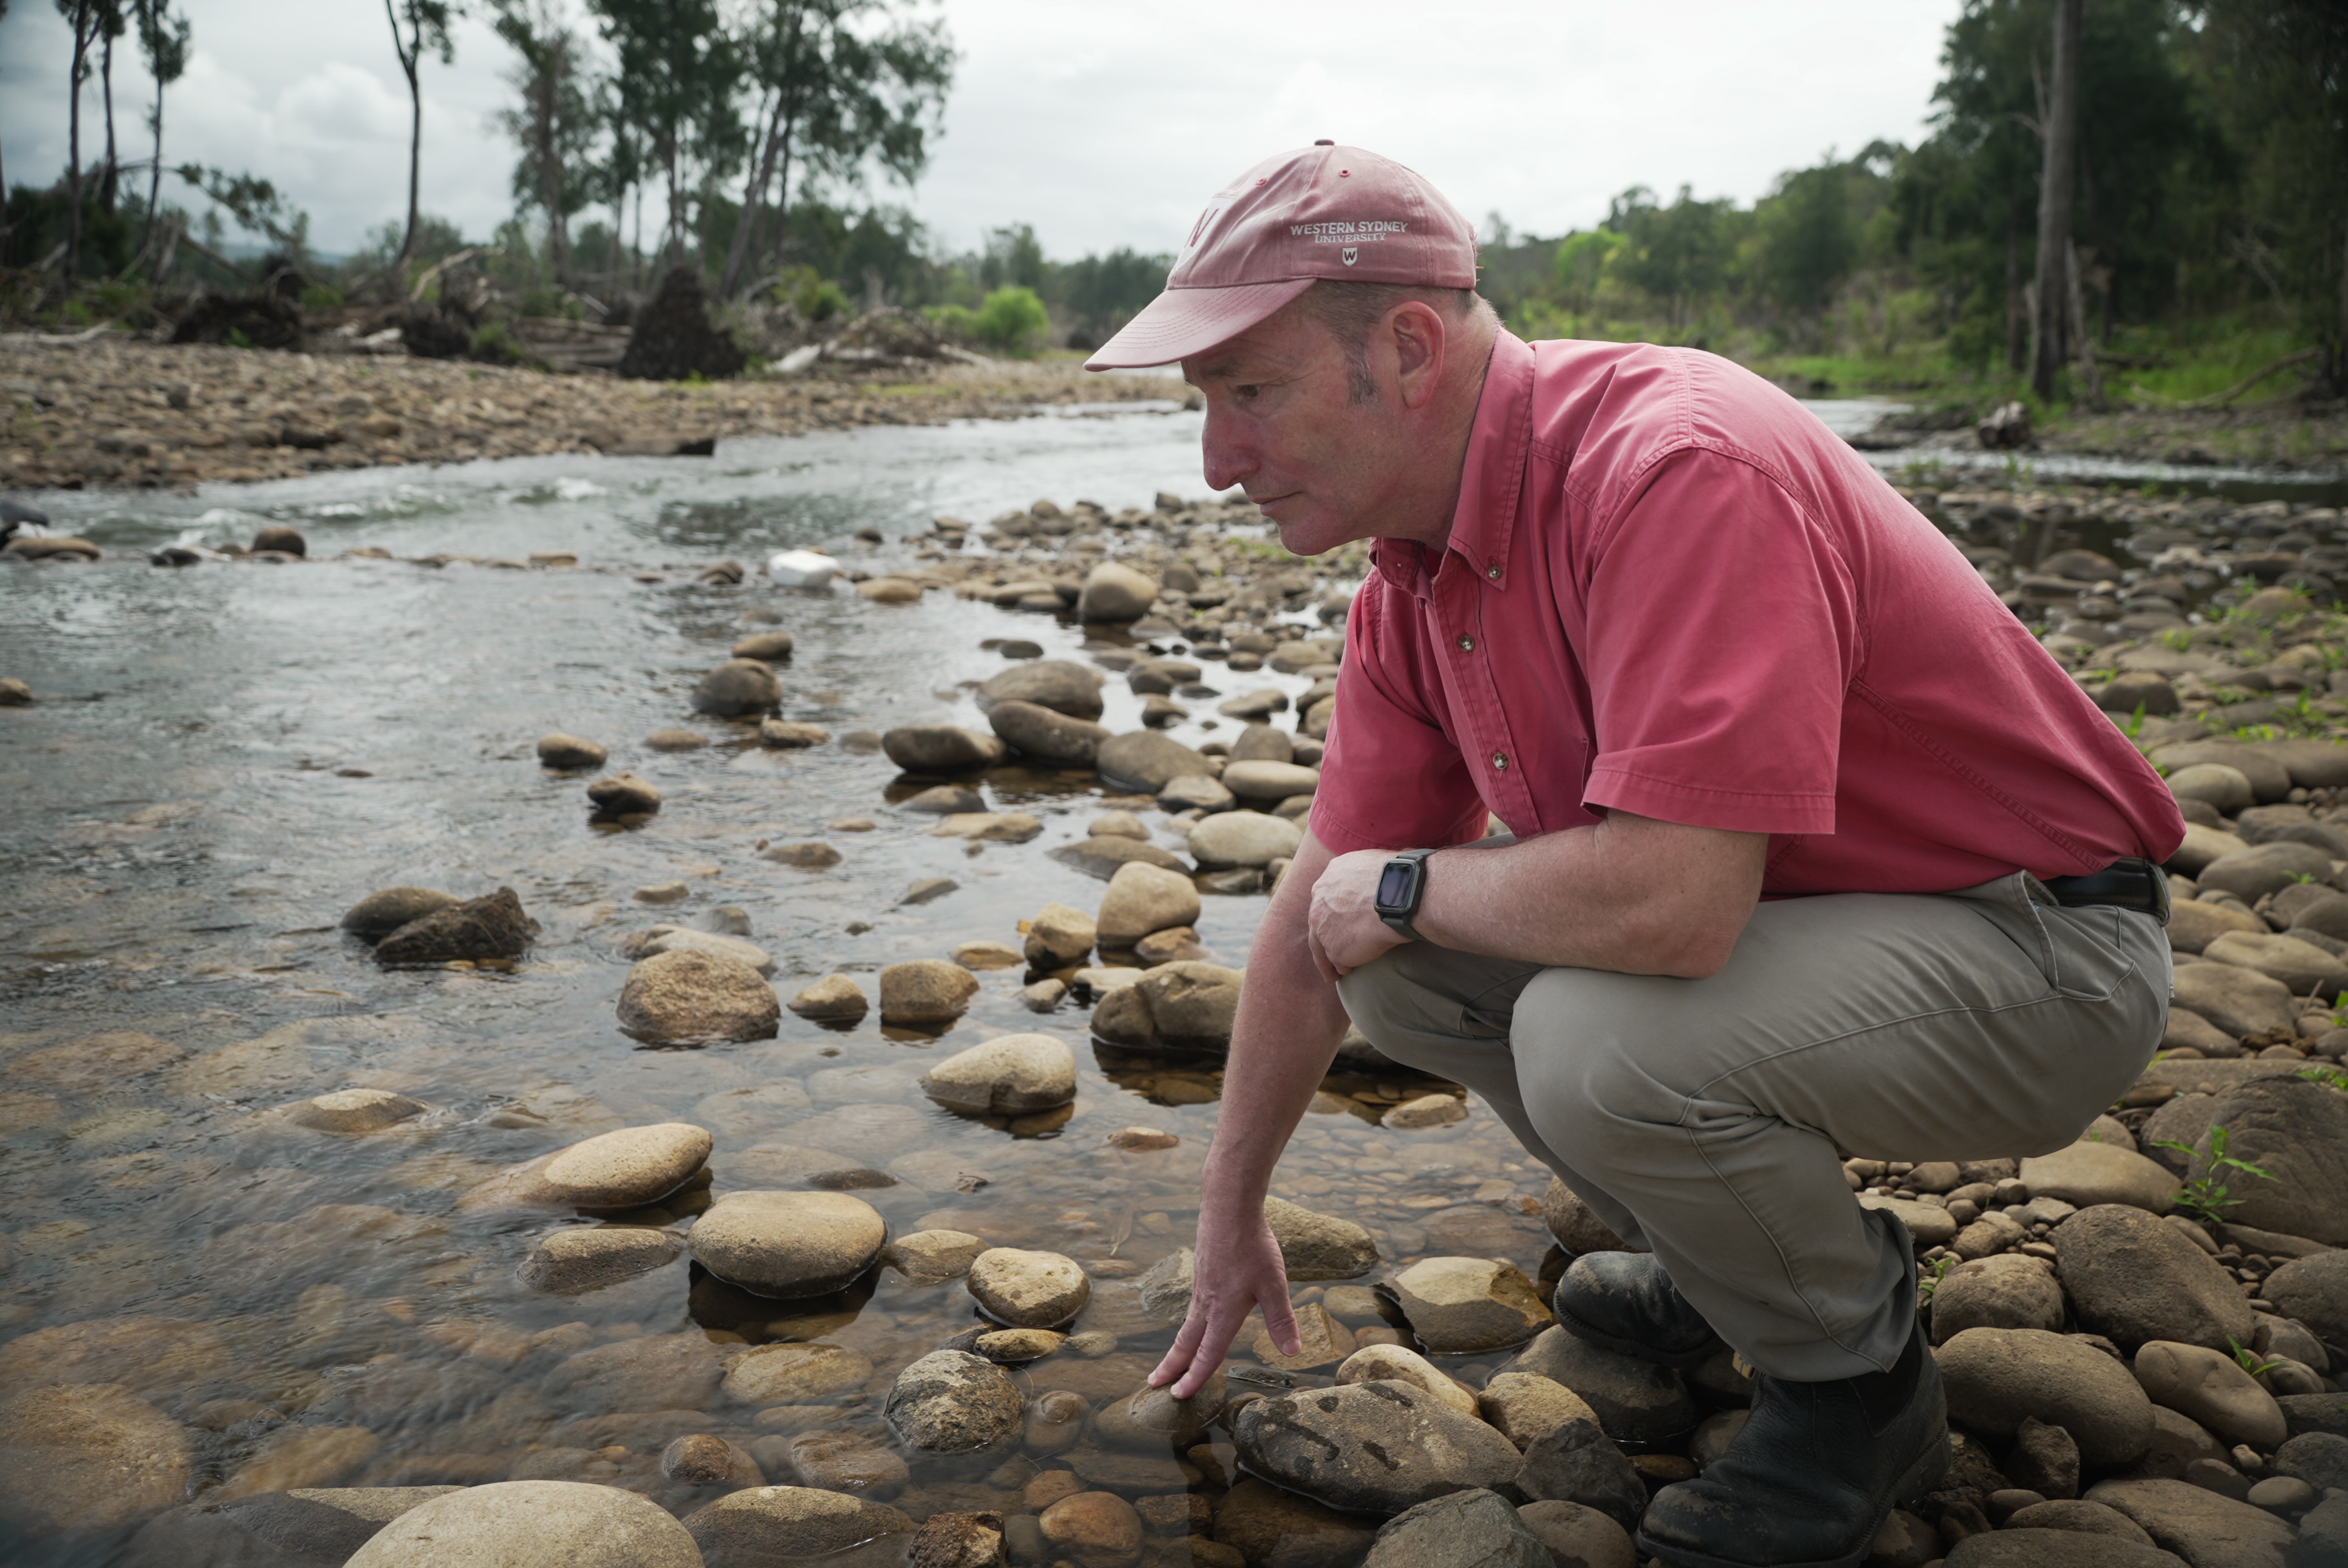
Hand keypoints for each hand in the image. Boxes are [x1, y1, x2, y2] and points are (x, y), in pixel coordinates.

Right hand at [1148, 1203, 1298, 1397]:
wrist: (1228, 1207)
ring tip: (1169, 1360)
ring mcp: (1200, 1286)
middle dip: (1170, 1367)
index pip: (1207, 1354)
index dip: (1194, 1378)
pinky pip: (1192, 1306)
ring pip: (1187, 1324)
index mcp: (1223, 1312)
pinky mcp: (1201, 1271)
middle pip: (1185, 1343)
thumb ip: (1281, 1320)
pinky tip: (1194, 1320)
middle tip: (1154, 1385)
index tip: (1180, 1396)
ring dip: (1177, 1347)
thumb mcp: (1274, 1285)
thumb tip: (1293, 1352)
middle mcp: (1206, 1303)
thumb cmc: (1252, 1246)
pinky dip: (1187, 1323)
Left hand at [1306, 847, 1410, 980]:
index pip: (1325, 901)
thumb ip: (1366, 873)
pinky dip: (1345, 967)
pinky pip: (1339, 962)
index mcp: (1329, 879)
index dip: (1331, 914)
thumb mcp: (1373, 863)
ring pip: (1322, 948)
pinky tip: (1348, 972)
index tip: (1335, 923)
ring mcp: (1323, 927)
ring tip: (1333, 974)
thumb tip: (1386, 874)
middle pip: (1317, 926)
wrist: (1398, 894)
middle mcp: (1319, 902)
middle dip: (1322, 940)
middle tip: (1326, 953)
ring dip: (1328, 961)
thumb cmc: (1398, 878)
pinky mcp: (1334, 949)